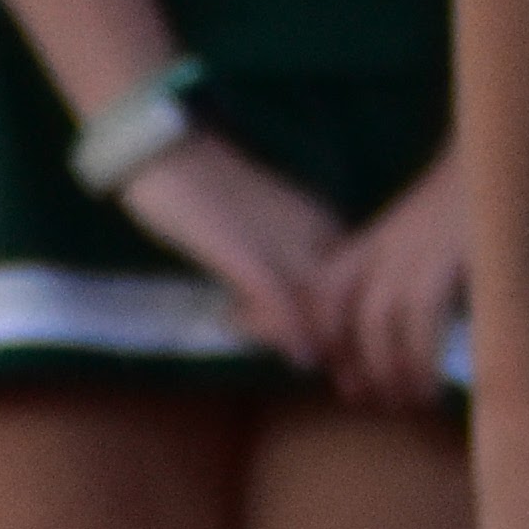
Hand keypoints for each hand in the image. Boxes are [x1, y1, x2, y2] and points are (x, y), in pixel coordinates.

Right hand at [116, 126, 346, 370]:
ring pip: (324, 302)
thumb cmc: (207, 192)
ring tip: (327, 373)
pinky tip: (299, 358)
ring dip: (329, 344)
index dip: (364, 324)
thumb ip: (281, 269)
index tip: (360, 357)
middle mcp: (314, 230)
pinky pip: (280, 299)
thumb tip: (288, 317)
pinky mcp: (242, 251)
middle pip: (353, 297)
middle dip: (357, 341)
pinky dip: (293, 332)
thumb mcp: (261, 233)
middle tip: (354, 379)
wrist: (164, 149)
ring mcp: (280, 240)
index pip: (361, 284)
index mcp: (323, 223)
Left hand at [320, 146, 473, 415]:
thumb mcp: (443, 232)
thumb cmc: (492, 199)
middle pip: (342, 310)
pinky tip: (434, 388)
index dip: (323, 336)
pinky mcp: (448, 254)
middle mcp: (390, 241)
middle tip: (370, 400)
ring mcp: (416, 246)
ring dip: (388, 370)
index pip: (327, 289)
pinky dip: (423, 361)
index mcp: (382, 235)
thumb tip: (424, 322)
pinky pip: (421, 319)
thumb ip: (424, 266)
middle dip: (351, 361)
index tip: (343, 376)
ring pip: (377, 322)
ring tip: (408, 401)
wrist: (519, 145)